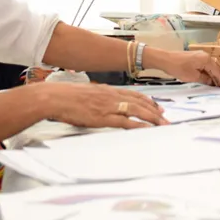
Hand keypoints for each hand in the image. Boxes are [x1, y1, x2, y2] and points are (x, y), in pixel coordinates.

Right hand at [40, 82, 168, 128]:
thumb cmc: (66, 97)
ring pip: (137, 111)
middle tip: (165, 117)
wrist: (55, 97)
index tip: (156, 105)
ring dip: (152, 118)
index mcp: (108, 90)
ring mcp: (109, 106)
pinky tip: (147, 129)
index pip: (133, 94)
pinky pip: (126, 122)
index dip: (147, 100)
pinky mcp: (104, 117)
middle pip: (139, 102)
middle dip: (154, 110)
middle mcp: (112, 96)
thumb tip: (101, 104)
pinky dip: (139, 125)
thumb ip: (98, 97)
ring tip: (162, 124)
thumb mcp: (86, 93)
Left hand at [161, 50, 219, 86]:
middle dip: (219, 78)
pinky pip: (205, 65)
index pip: (218, 71)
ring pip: (210, 67)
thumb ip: (205, 79)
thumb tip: (211, 82)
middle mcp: (205, 55)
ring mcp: (200, 55)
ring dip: (213, 75)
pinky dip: (207, 72)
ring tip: (216, 85)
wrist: (165, 60)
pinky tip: (207, 79)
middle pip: (216, 68)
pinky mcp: (195, 57)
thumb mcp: (193, 77)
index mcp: (207, 59)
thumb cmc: (179, 68)